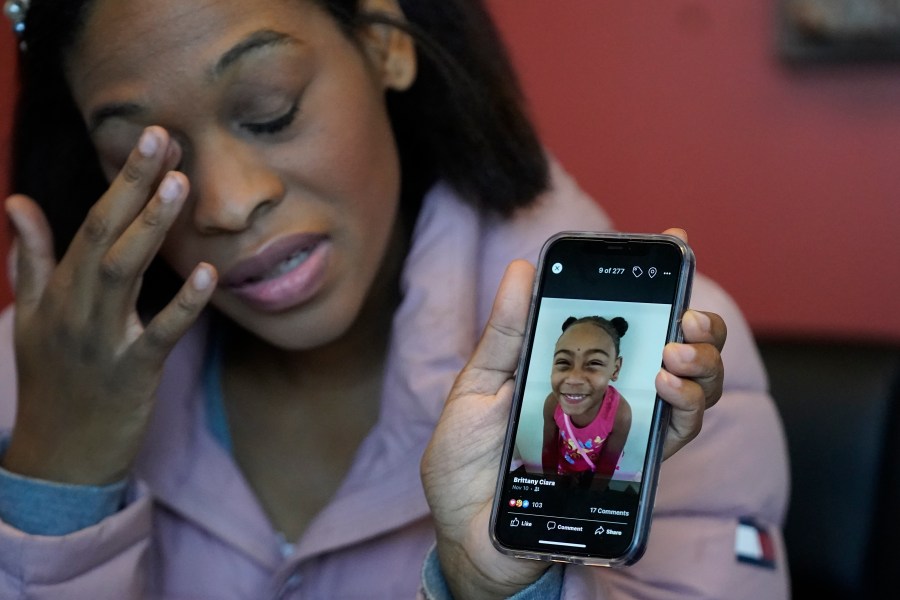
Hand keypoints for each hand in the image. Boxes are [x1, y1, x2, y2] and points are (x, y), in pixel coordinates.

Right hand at [2, 126, 215, 484]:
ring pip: (124, 273)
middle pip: (105, 235)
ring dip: (152, 227)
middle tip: (165, 137)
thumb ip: (31, 259)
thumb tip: (17, 203)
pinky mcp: (131, 374)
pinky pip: (159, 334)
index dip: (123, 180)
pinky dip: (182, 305)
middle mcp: (75, 307)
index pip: (93, 222)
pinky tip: (208, 275)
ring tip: (180, 184)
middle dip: (134, 185)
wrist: (58, 457)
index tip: (153, 137)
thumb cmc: (51, 381)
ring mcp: (101, 340)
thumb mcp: (30, 317)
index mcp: (59, 290)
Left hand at [421, 229, 726, 598]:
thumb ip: (505, 334)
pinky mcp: (634, 466)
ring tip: (676, 350)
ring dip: (700, 359)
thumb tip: (520, 268)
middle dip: (697, 322)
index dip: (655, 279)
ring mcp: (626, 428)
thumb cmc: (467, 461)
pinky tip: (669, 384)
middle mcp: (612, 393)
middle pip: (677, 348)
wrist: (468, 533)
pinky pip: (679, 433)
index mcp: (575, 367)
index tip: (675, 239)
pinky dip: (687, 404)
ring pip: (693, 386)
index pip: (626, 318)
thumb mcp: (476, 388)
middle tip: (684, 310)